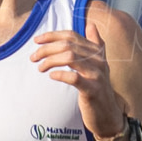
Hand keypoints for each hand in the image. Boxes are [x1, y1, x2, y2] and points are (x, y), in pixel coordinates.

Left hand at [31, 20, 127, 140]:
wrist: (108, 115)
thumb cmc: (97, 88)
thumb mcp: (97, 65)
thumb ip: (95, 44)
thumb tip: (91, 25)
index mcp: (97, 52)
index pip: (72, 36)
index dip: (52, 35)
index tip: (36, 40)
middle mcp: (99, 60)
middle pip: (68, 45)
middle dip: (47, 49)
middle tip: (34, 57)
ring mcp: (97, 75)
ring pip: (70, 58)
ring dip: (50, 61)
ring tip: (40, 68)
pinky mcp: (93, 90)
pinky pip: (74, 78)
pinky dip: (60, 75)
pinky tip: (51, 76)